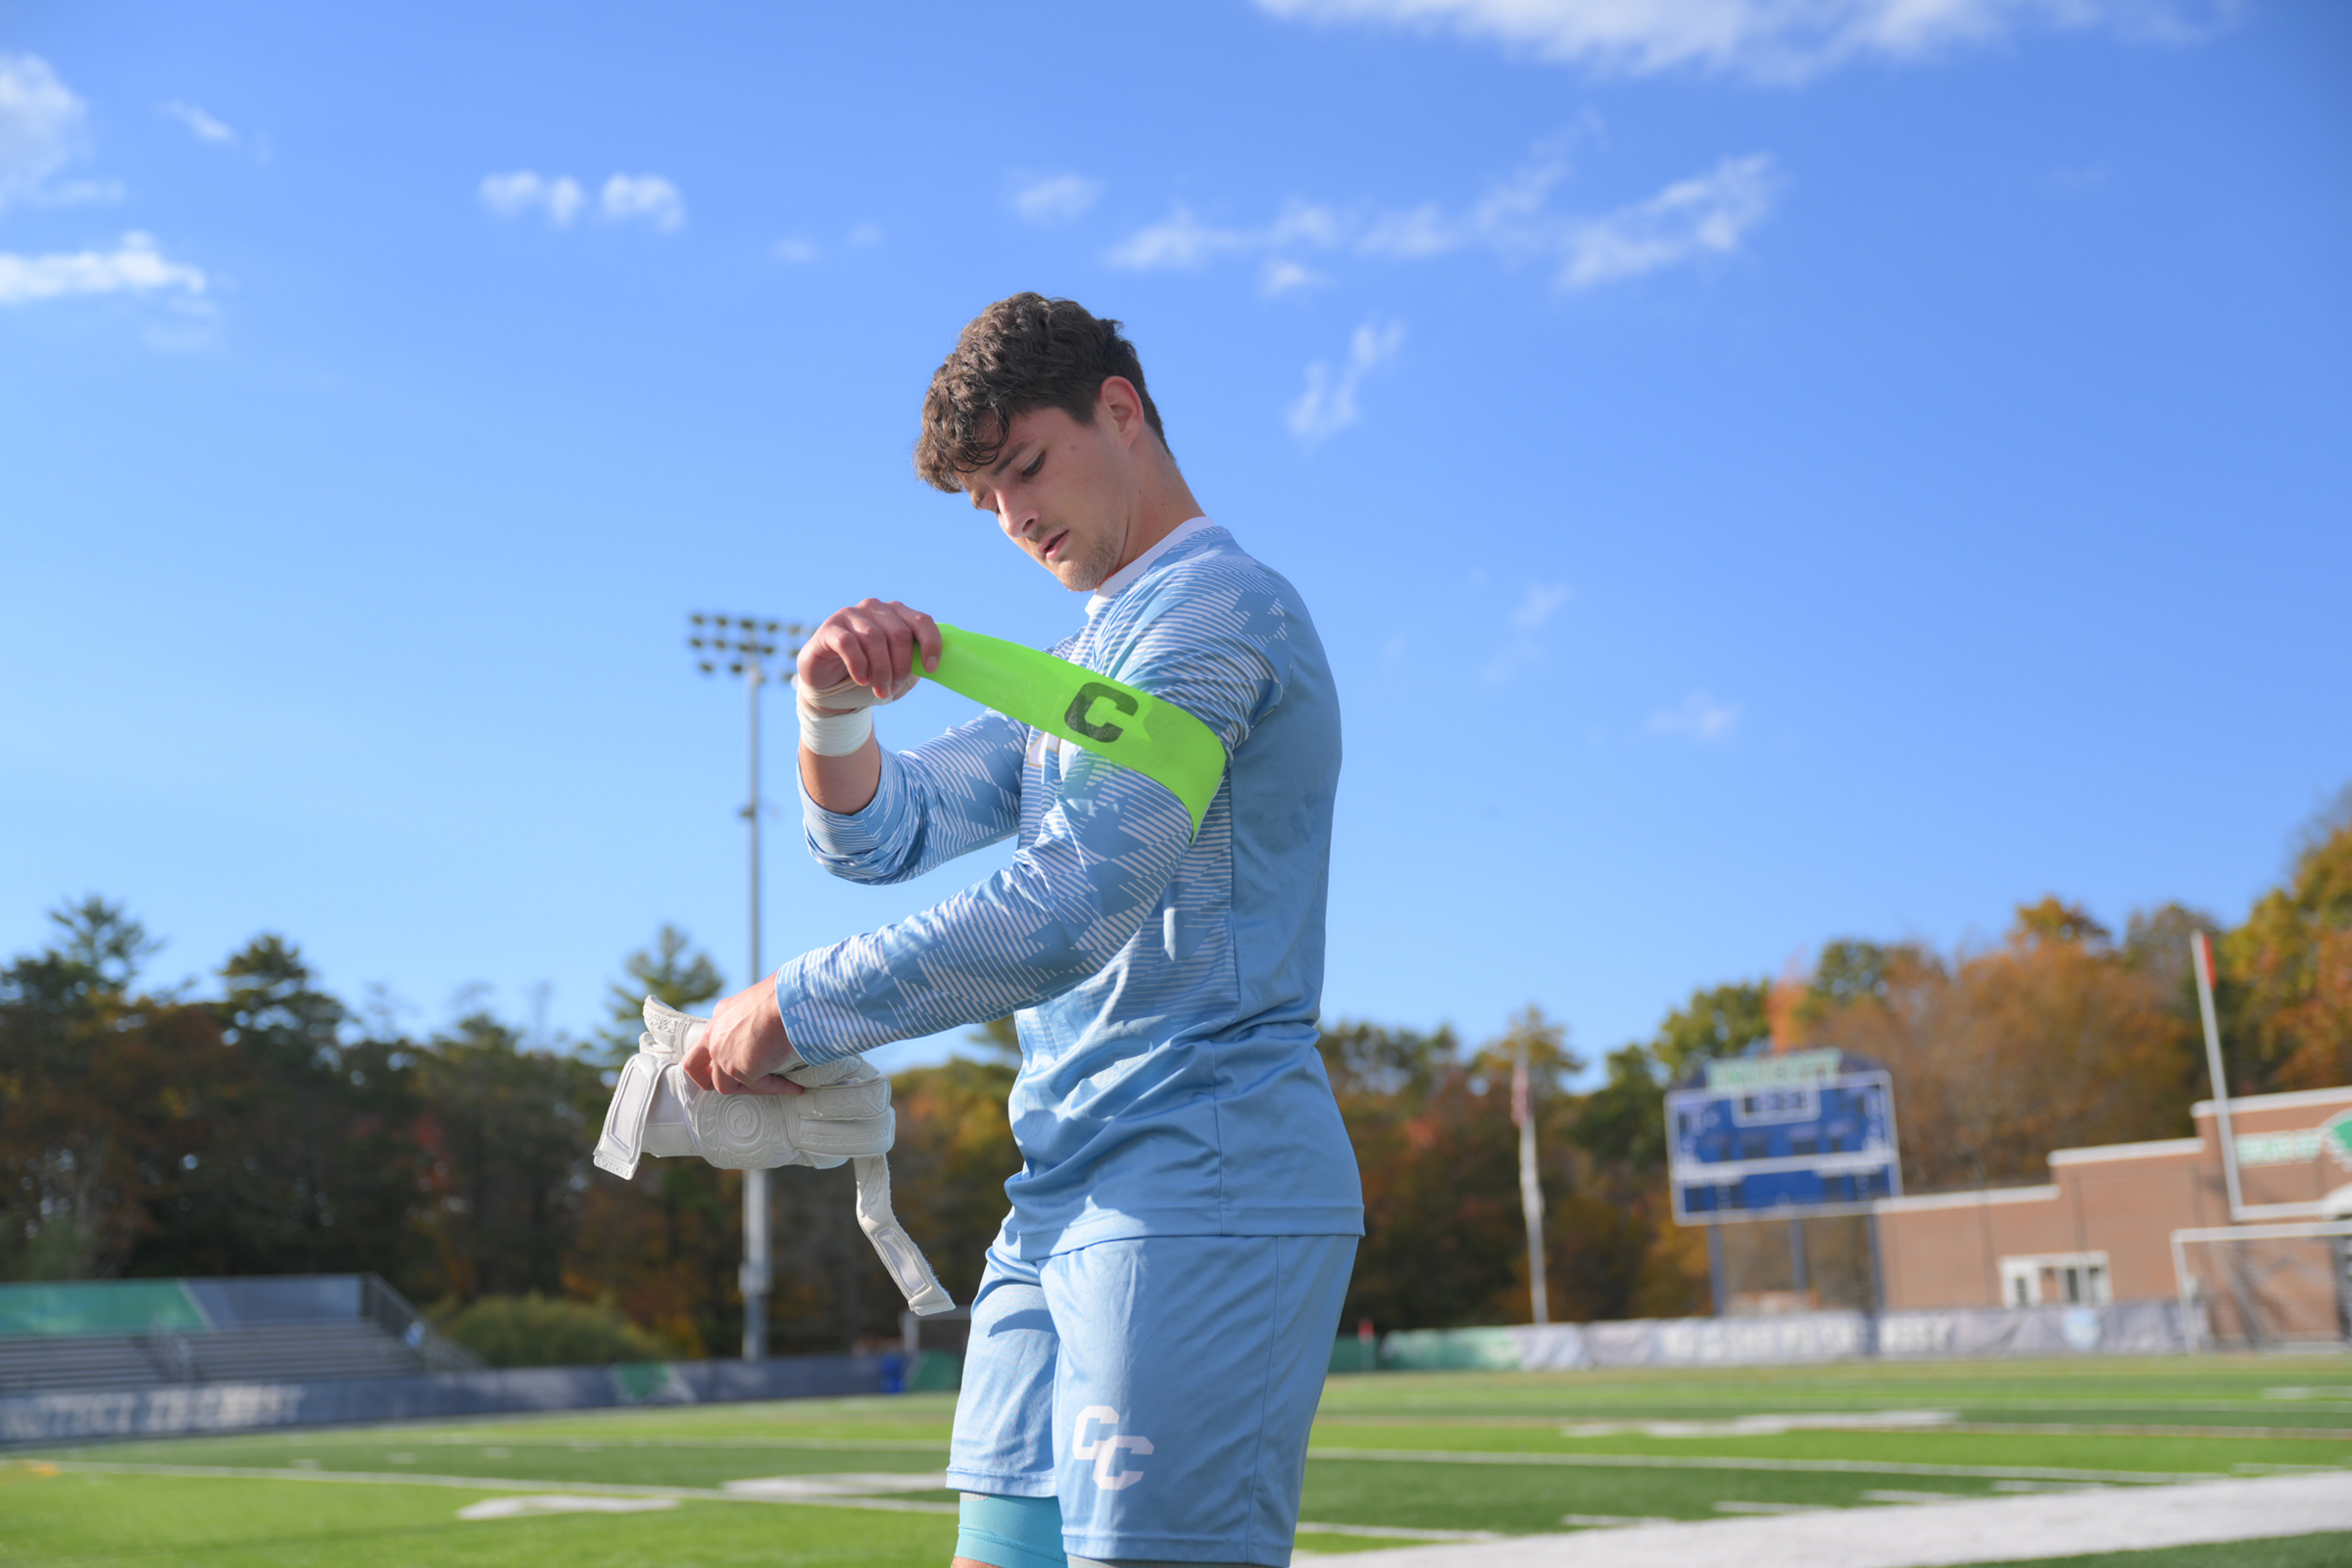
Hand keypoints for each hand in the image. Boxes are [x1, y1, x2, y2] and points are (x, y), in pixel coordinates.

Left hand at [683, 980, 805, 1095]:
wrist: (785, 1003)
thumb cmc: (777, 998)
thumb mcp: (753, 1003)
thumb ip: (747, 1019)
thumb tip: (765, 1027)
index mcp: (718, 1020)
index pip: (704, 1043)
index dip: (710, 1057)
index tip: (723, 1064)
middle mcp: (714, 1039)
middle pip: (694, 1067)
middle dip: (705, 1080)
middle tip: (725, 1085)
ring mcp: (724, 1057)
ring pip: (725, 1085)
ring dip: (746, 1088)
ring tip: (768, 1086)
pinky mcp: (741, 1071)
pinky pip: (759, 1086)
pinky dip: (778, 1087)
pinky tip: (792, 1087)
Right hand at [798, 599, 941, 705]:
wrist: (829, 685)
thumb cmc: (869, 674)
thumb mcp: (896, 671)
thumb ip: (914, 664)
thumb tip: (933, 667)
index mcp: (897, 614)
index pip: (922, 621)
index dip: (931, 644)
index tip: (931, 669)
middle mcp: (876, 608)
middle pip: (900, 633)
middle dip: (901, 666)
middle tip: (894, 688)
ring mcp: (851, 614)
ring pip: (875, 638)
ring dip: (881, 670)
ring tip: (881, 691)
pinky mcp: (830, 627)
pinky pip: (849, 643)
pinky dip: (858, 665)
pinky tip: (862, 680)